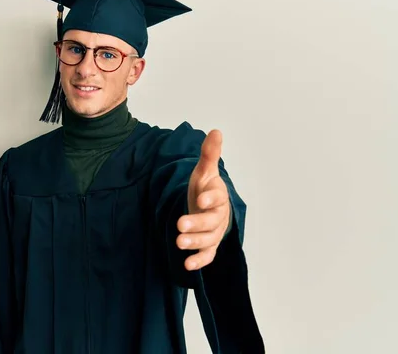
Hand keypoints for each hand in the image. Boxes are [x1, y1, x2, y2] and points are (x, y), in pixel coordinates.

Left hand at [177, 129, 230, 270]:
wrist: (206, 207)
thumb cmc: (205, 188)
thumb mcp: (204, 171)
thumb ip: (209, 154)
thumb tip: (216, 131)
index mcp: (218, 196)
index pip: (217, 198)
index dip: (209, 198)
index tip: (199, 199)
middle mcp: (219, 216)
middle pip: (211, 222)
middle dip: (197, 224)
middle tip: (180, 225)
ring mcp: (214, 233)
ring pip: (208, 240)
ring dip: (195, 243)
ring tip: (178, 242)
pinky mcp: (209, 246)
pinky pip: (207, 256)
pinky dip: (199, 261)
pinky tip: (187, 265)